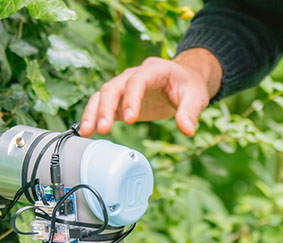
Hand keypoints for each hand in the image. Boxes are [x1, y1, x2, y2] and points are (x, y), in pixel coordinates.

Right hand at [79, 48, 222, 137]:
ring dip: (93, 113)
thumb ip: (190, 112)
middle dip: (105, 107)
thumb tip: (187, 130)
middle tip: (102, 128)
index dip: (131, 98)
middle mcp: (134, 75)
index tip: (130, 119)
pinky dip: (93, 117)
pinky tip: (86, 132)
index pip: (138, 80)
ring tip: (87, 132)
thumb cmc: (189, 86)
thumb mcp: (196, 97)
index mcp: (154, 70)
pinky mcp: (119, 100)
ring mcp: (124, 87)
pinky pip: (101, 106)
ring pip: (102, 95)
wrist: (182, 80)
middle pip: (113, 87)